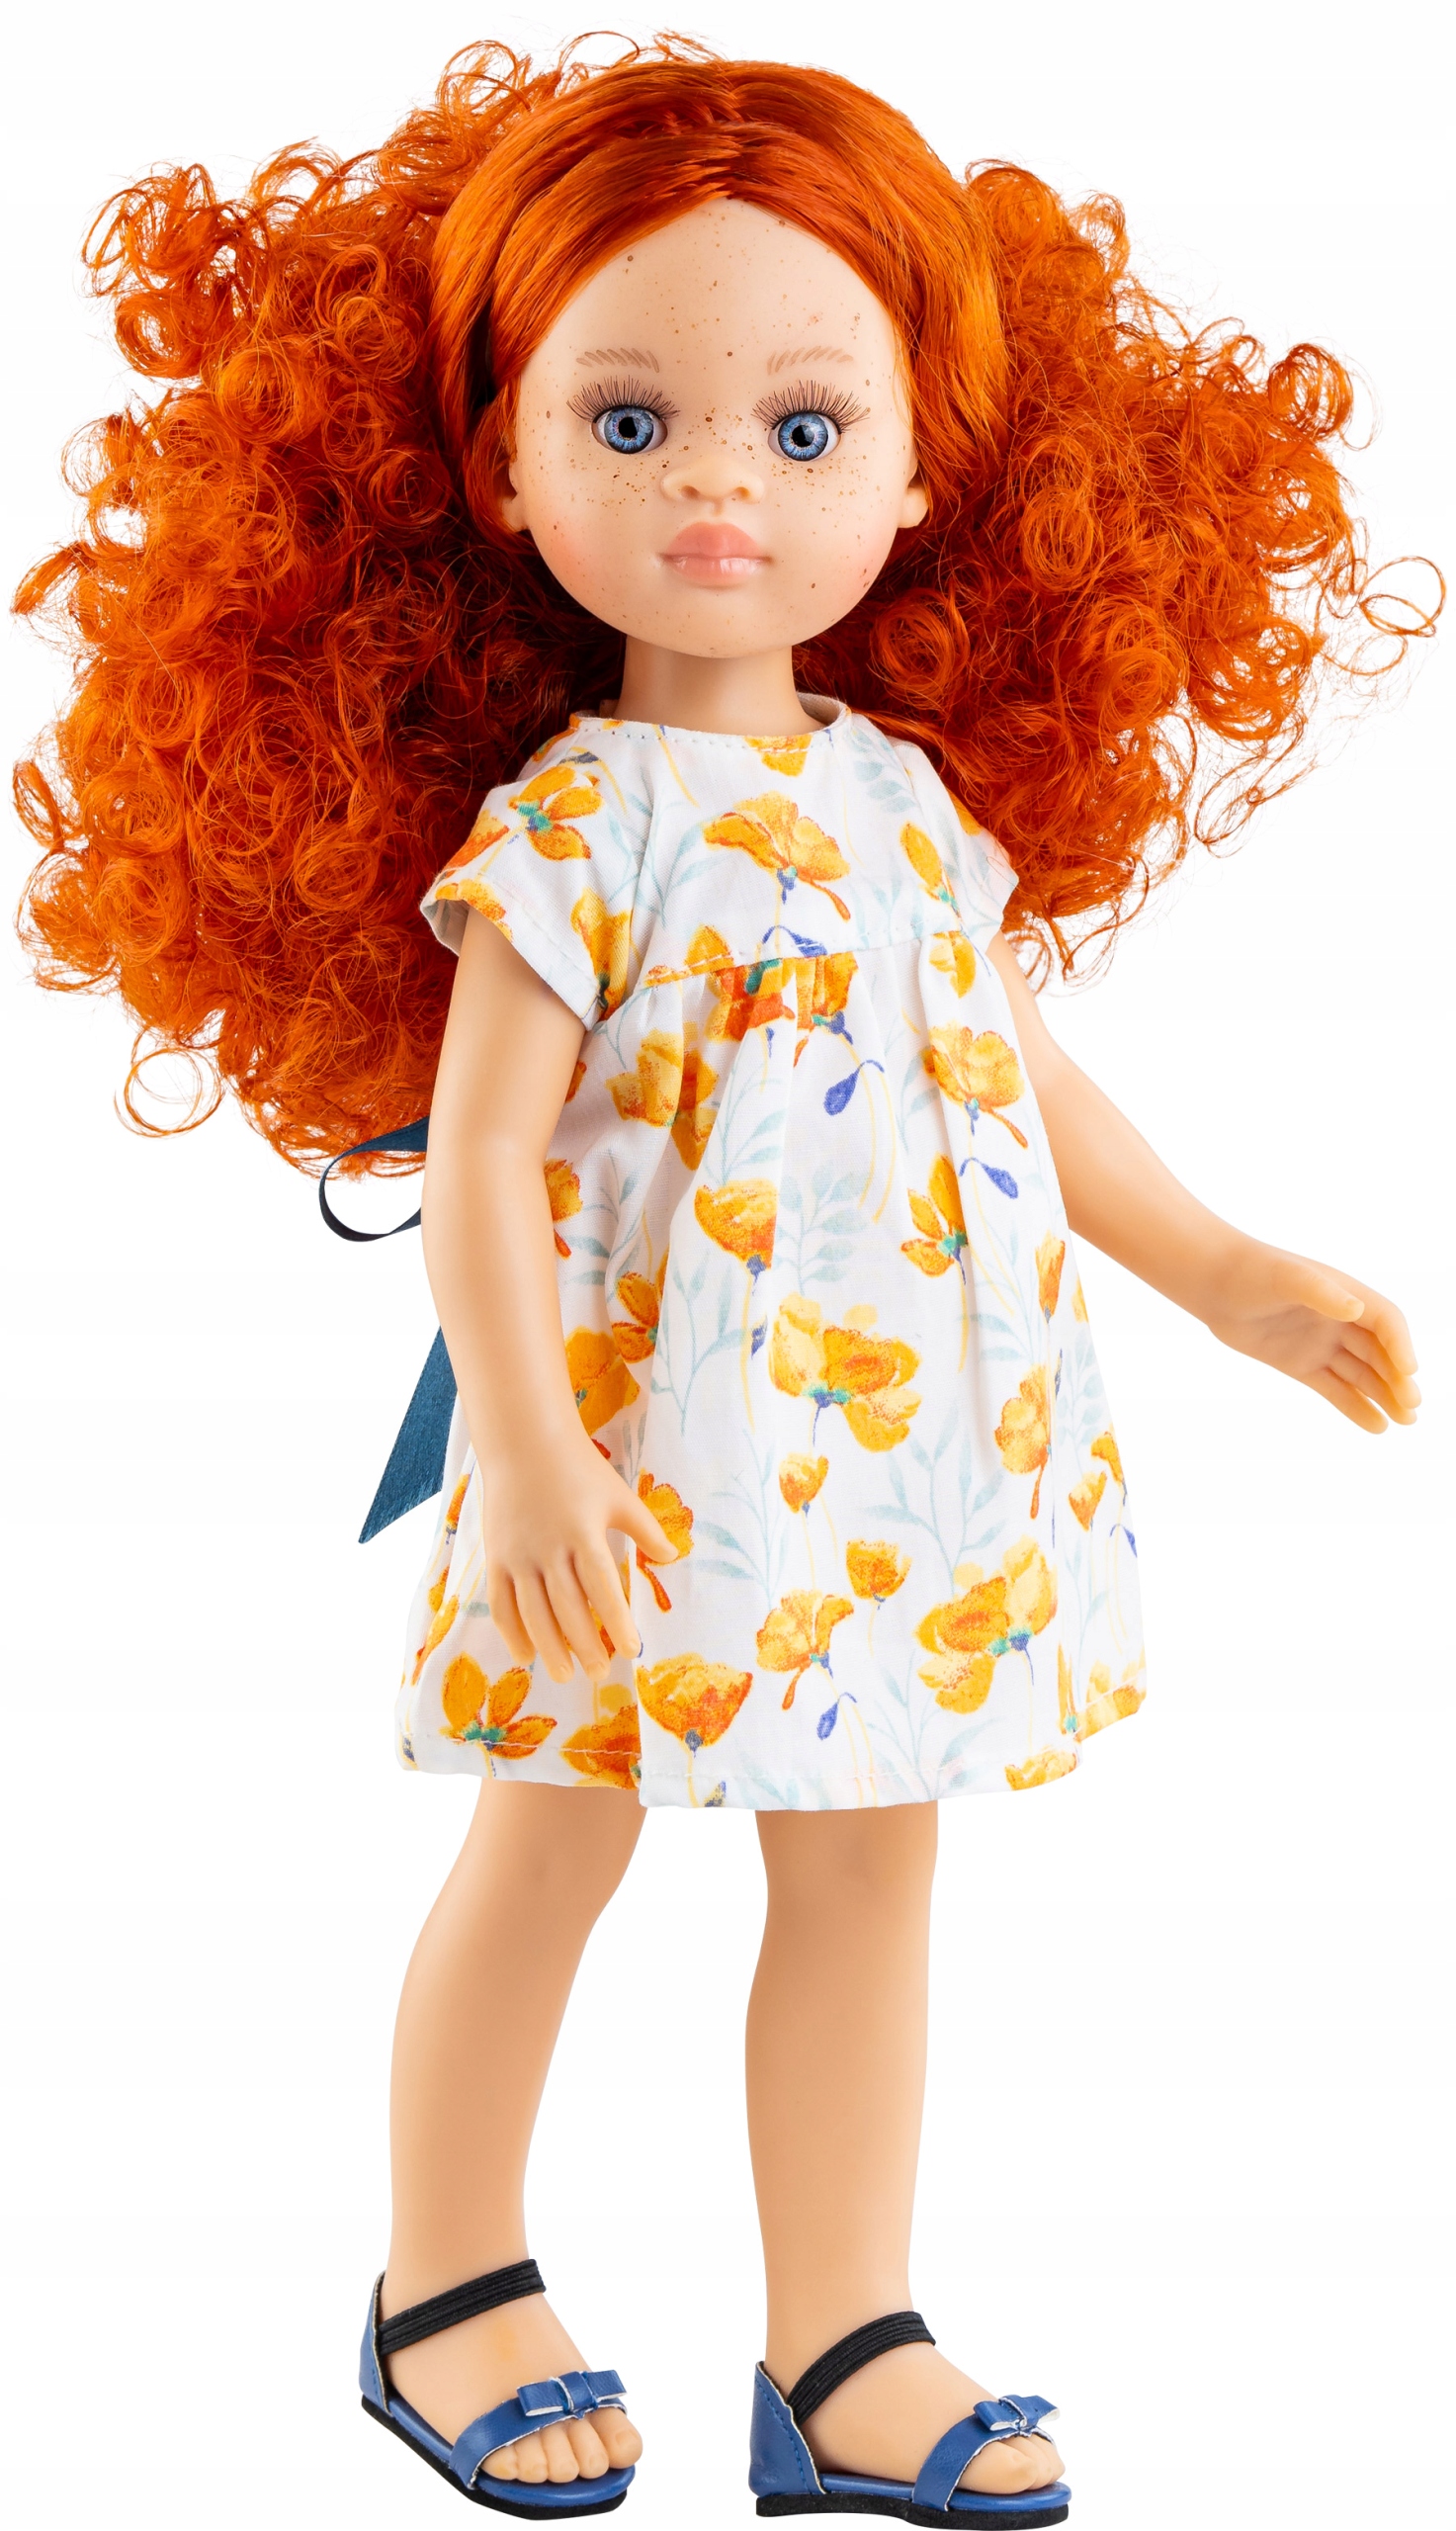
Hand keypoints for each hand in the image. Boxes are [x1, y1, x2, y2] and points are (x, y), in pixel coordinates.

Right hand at [479, 1437, 676, 1684]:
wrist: (524, 1443)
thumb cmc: (580, 1469)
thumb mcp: (618, 1495)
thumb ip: (645, 1530)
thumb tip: (672, 1559)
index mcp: (583, 1531)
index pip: (601, 1585)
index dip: (616, 1621)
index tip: (630, 1650)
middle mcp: (548, 1547)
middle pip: (567, 1607)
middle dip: (584, 1644)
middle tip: (599, 1673)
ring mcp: (518, 1554)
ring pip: (533, 1612)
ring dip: (549, 1648)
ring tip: (565, 1676)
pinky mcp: (496, 1557)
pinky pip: (501, 1603)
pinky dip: (512, 1632)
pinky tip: (526, 1656)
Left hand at [1202, 1238, 1419, 1432]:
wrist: (1214, 1284)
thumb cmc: (1252, 1272)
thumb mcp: (1287, 1278)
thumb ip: (1321, 1293)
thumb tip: (1355, 1308)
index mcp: (1346, 1294)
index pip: (1386, 1322)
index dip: (1401, 1346)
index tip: (1409, 1371)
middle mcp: (1341, 1320)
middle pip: (1380, 1353)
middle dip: (1398, 1379)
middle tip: (1413, 1406)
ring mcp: (1322, 1344)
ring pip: (1362, 1375)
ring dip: (1385, 1396)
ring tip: (1406, 1421)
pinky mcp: (1301, 1365)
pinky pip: (1335, 1389)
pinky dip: (1356, 1407)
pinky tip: (1377, 1425)